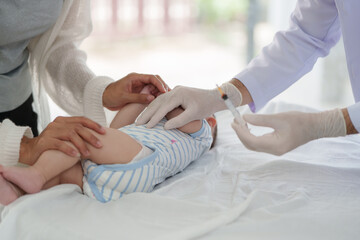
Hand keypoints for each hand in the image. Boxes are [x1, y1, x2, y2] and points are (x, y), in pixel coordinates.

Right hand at [19, 116, 105, 164]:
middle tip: (100, 145)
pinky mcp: (44, 142)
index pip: (82, 119)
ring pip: (70, 135)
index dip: (94, 125)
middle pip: (78, 127)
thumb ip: (77, 134)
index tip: (104, 132)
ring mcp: (50, 132)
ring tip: (88, 154)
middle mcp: (57, 124)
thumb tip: (97, 136)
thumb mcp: (65, 137)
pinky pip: (59, 144)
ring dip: (81, 145)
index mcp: (63, 121)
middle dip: (91, 136)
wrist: (30, 152)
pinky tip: (76, 156)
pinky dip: (69, 149)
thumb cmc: (52, 146)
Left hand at [102, 73, 168, 110]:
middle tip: (170, 95)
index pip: (151, 78)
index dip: (159, 84)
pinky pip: (150, 93)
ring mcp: (140, 86)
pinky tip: (161, 101)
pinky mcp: (140, 92)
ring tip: (167, 99)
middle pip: (155, 81)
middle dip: (163, 87)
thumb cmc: (111, 95)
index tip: (165, 91)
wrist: (103, 99)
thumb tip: (153, 98)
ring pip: (154, 87)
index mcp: (135, 77)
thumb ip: (138, 97)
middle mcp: (139, 80)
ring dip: (160, 92)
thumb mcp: (124, 97)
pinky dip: (156, 96)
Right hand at [136, 83, 241, 128]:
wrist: (215, 97)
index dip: (154, 118)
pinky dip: (155, 107)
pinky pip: (162, 100)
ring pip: (158, 101)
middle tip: (137, 124)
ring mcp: (175, 90)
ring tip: (140, 120)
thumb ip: (179, 121)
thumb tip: (165, 127)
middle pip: (157, 103)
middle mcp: (175, 90)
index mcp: (178, 94)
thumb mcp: (194, 115)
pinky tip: (149, 114)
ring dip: (149, 110)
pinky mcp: (176, 92)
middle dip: (147, 114)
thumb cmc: (206, 106)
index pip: (163, 108)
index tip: (147, 127)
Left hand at [231, 109, 345, 155]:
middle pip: (250, 145)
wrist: (315, 127)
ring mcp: (275, 150)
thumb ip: (260, 119)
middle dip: (240, 134)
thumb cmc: (299, 121)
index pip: (251, 141)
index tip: (234, 122)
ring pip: (254, 145)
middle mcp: (274, 151)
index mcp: (275, 145)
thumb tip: (244, 118)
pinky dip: (252, 137)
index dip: (240, 132)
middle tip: (234, 121)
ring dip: (245, 135)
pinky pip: (259, 144)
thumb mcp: (278, 118)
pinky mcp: (276, 147)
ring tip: (240, 123)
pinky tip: (249, 128)